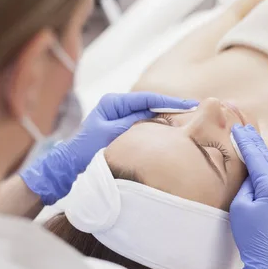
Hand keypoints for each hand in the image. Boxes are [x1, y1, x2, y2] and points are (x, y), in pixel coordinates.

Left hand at [20, 92, 197, 204]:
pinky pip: (147, 127)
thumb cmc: (86, 151)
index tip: (190, 105)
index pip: (148, 99)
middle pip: (152, 105)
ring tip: (191, 120)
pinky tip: (175, 133)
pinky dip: (161, 129)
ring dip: (169, 119)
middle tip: (196, 109)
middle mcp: (119, 108)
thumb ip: (134, 123)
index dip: (170, 102)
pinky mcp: (125, 132)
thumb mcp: (112, 135)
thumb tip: (158, 117)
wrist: (70, 169)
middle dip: (173, 108)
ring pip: (151, 116)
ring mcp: (122, 119)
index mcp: (114, 103)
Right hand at [229, 124, 267, 268]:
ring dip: (263, 157)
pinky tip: (262, 167)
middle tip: (245, 129)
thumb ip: (246, 186)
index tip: (238, 129)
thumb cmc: (252, 236)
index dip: (246, 143)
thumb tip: (251, 177)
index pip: (257, 158)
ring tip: (252, 143)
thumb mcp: (241, 207)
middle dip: (256, 145)